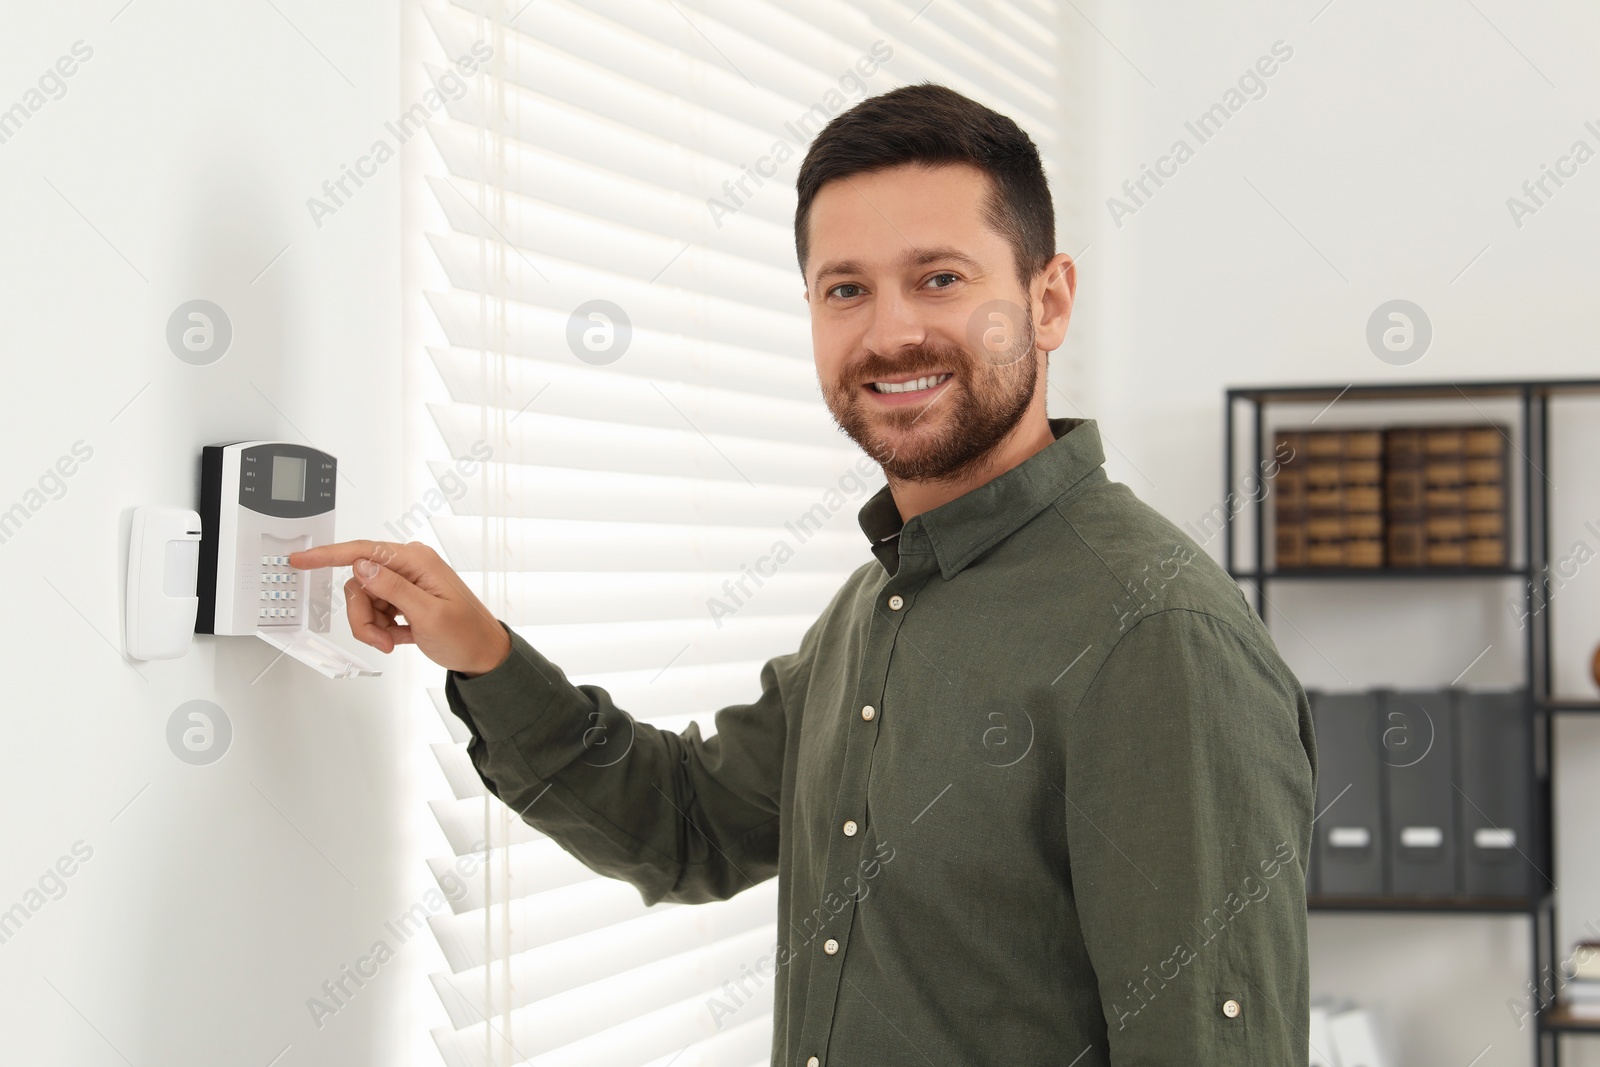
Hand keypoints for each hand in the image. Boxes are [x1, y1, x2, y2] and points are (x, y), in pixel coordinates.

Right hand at [287, 540, 511, 675]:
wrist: (483, 655)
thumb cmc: (466, 635)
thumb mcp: (428, 615)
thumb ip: (393, 589)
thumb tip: (361, 566)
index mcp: (416, 561)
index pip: (363, 551)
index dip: (328, 555)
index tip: (302, 559)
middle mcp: (409, 566)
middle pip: (359, 584)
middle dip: (362, 616)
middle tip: (380, 638)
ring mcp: (406, 582)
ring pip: (364, 600)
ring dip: (372, 626)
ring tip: (393, 641)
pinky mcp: (404, 598)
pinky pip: (375, 611)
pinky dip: (381, 629)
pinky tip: (399, 638)